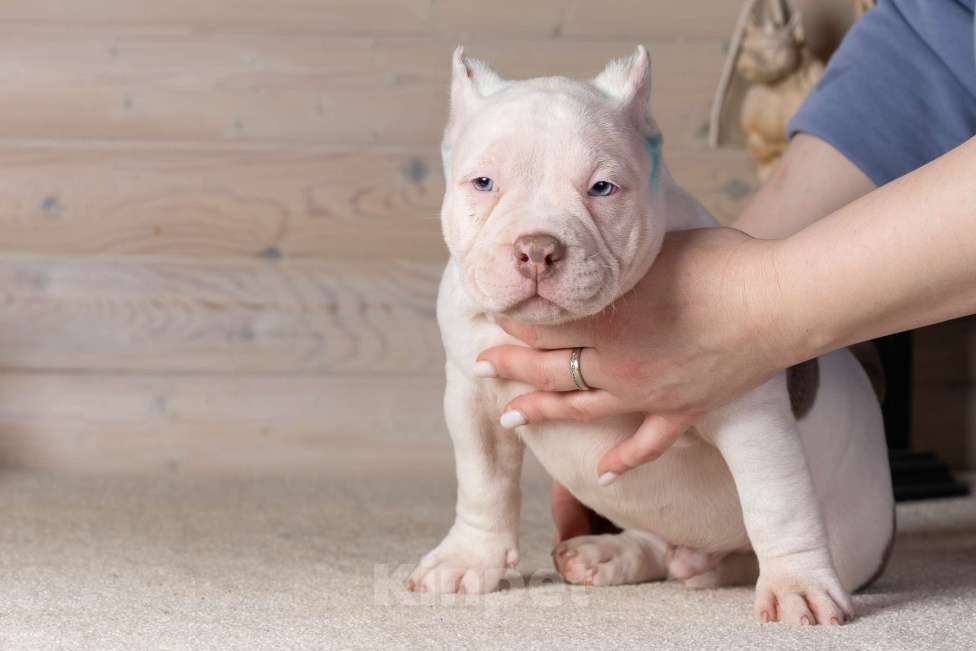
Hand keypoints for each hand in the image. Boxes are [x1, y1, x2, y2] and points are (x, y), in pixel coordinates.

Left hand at [477, 227, 787, 481]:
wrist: (778, 300)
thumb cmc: (720, 263)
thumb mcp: (654, 249)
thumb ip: (617, 259)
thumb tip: (592, 250)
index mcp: (607, 319)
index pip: (543, 325)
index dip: (513, 322)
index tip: (493, 314)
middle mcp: (618, 363)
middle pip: (548, 369)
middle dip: (508, 366)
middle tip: (480, 363)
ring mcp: (649, 393)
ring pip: (581, 409)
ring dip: (542, 413)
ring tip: (511, 417)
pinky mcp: (683, 410)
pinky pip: (646, 445)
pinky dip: (624, 462)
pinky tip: (603, 476)